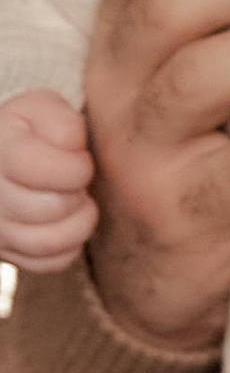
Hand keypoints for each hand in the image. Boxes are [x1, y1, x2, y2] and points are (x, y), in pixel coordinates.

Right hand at [0, 88, 97, 270]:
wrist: (5, 157)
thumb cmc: (30, 131)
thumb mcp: (43, 109)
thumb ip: (61, 122)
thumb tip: (70, 151)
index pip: (48, 171)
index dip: (78, 167)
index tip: (79, 161)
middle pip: (52, 208)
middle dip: (76, 192)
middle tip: (74, 180)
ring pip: (51, 242)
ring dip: (78, 221)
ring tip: (74, 200)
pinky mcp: (6, 253)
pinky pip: (52, 262)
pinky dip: (70, 245)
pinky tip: (64, 221)